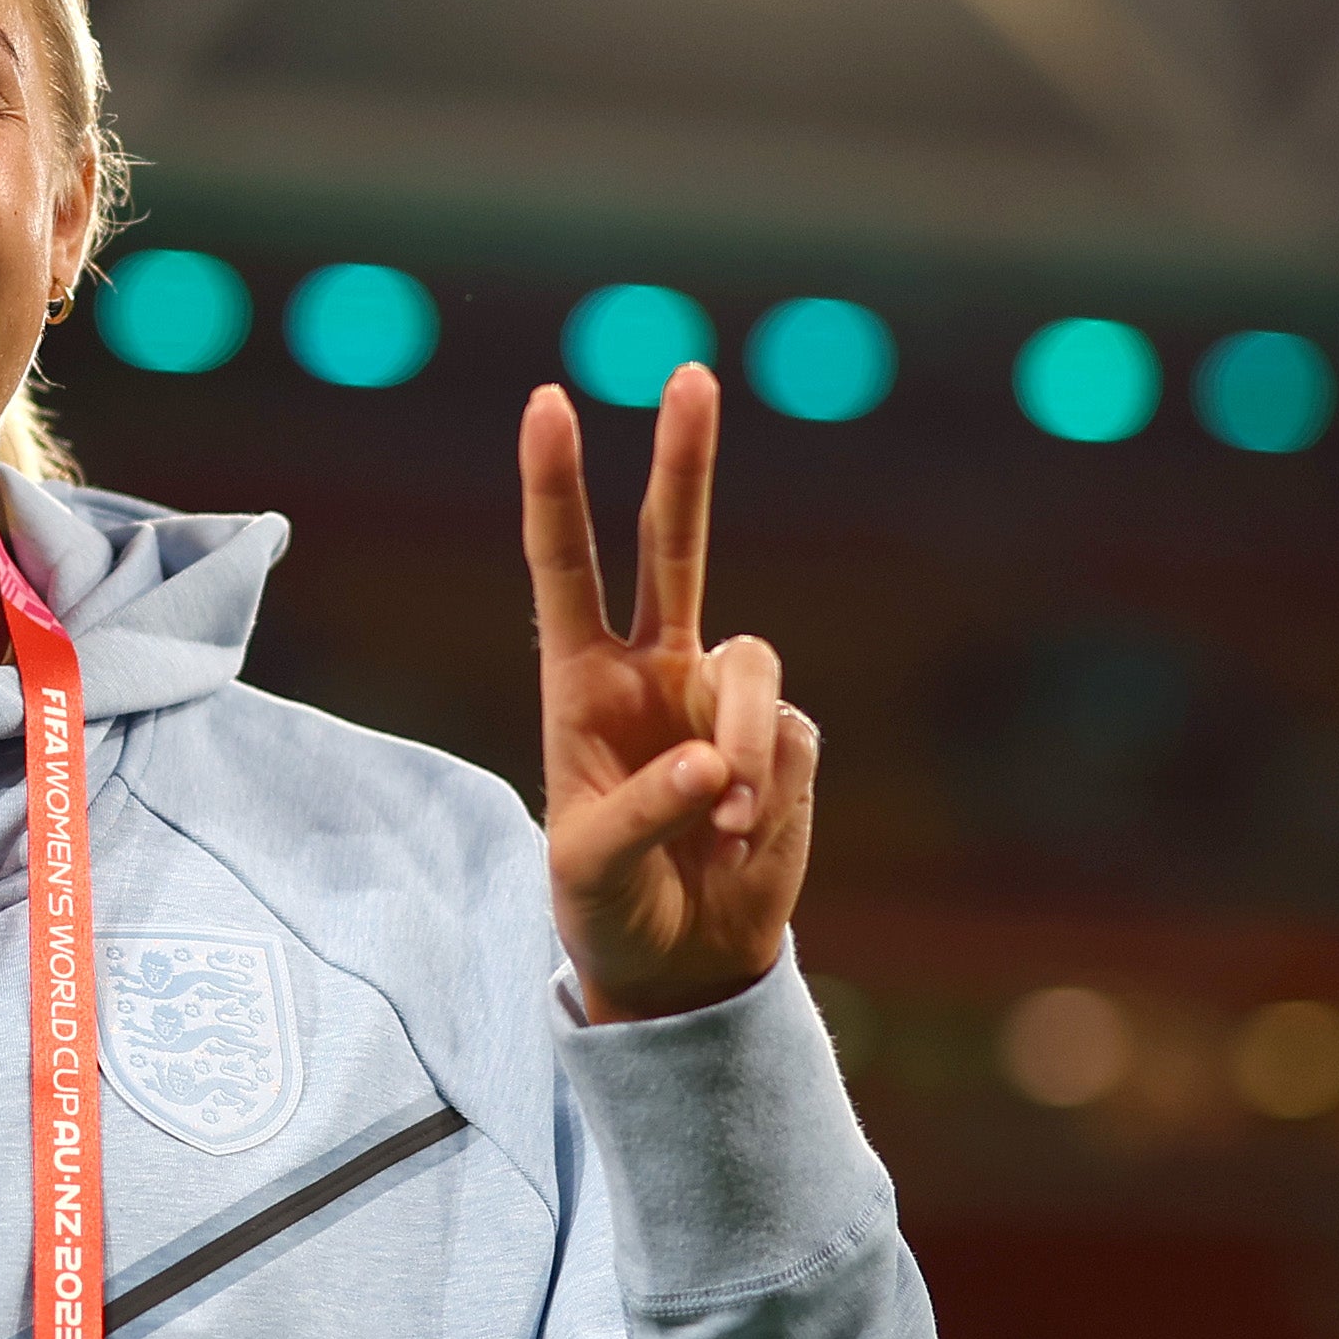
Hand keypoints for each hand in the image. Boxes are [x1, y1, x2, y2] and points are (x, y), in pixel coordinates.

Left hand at [519, 366, 816, 1023]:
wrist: (679, 964)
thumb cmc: (607, 906)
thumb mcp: (589, 869)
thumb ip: (641, 811)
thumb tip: (716, 767)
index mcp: (578, 683)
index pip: (564, 566)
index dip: (556, 486)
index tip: (548, 403)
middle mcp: (652, 671)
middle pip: (672, 545)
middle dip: (684, 461)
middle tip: (689, 374)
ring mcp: (720, 702)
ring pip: (753, 663)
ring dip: (742, 741)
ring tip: (727, 824)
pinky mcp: (784, 743)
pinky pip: (790, 739)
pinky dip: (772, 793)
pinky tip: (743, 844)